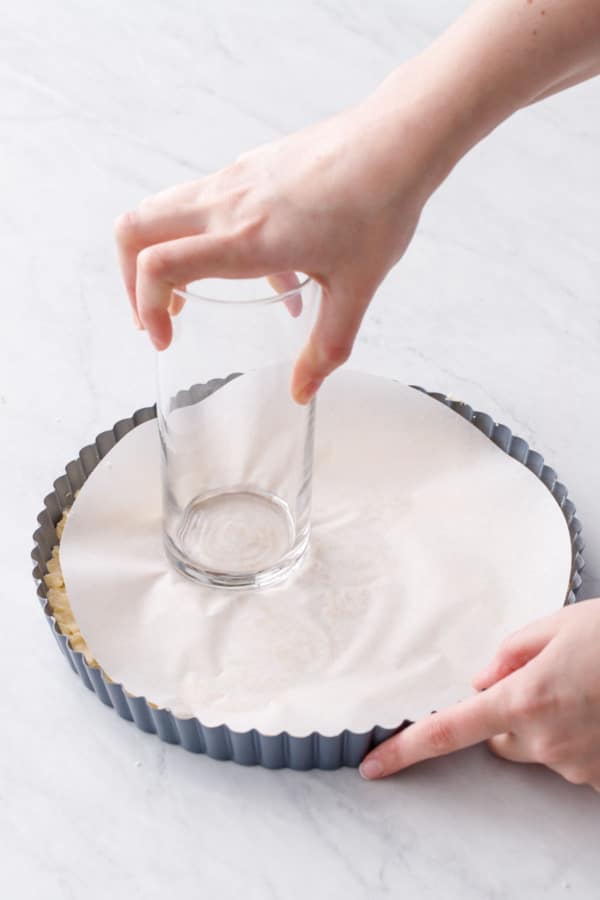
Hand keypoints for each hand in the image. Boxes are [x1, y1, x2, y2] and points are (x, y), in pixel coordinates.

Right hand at [114, 79, 440, 403]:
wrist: (396, 141)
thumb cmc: (378, 208)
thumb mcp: (355, 290)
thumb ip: (325, 348)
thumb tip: (303, 392)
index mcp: (245, 240)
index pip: (157, 265)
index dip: (146, 308)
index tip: (165, 338)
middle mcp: (226, 205)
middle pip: (135, 229)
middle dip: (130, 280)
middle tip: (157, 316)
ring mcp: (232, 179)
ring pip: (161, 209)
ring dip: (158, 253)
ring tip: (191, 296)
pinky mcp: (247, 167)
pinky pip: (198, 200)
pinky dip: (195, 235)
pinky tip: (250, 264)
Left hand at [360, 599, 599, 789]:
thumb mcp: (557, 624)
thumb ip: (509, 653)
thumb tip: (482, 680)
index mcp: (522, 698)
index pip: (447, 730)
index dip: (406, 748)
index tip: (372, 766)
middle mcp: (545, 741)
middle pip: (498, 735)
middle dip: (508, 710)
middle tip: (548, 676)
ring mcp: (577, 766)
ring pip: (537, 748)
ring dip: (548, 723)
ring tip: (587, 687)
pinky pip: (571, 760)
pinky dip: (579, 738)